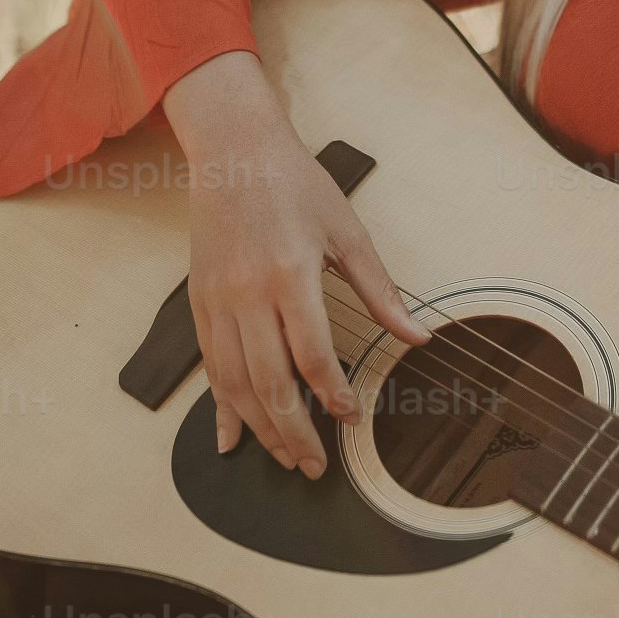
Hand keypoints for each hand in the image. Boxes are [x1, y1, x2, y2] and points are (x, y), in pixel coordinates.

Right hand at [163, 51, 421, 477]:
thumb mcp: (348, 231)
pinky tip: (230, 437)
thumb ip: (381, 291)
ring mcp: (219, 301)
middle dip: (294, 431)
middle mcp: (248, 294)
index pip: (311, 354)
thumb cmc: (296, 185)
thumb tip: (418, 335)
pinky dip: (220, 406)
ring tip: (284, 459)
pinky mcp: (200, 303)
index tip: (350, 418)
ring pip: (234, 383)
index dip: (331, 394)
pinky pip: (210, 366)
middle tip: (315, 466)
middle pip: (269, 381)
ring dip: (259, 428)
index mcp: (291, 274)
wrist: (234, 152)